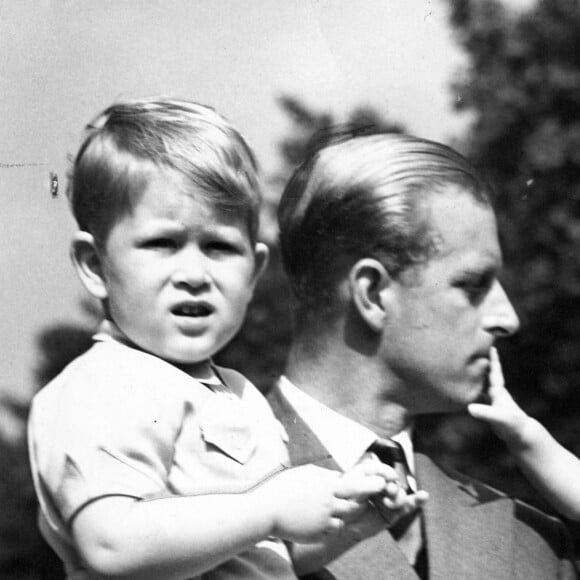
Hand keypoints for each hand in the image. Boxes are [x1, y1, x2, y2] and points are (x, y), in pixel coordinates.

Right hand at [260, 462, 388, 542]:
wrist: (267, 511)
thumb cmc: (284, 487)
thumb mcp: (304, 474)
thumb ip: (323, 475)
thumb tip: (337, 475)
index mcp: (326, 487)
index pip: (354, 485)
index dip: (368, 484)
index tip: (381, 481)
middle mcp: (329, 504)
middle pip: (356, 503)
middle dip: (367, 498)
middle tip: (377, 493)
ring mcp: (324, 521)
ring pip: (346, 517)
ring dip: (347, 511)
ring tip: (342, 504)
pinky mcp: (319, 534)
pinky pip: (333, 528)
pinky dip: (332, 522)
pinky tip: (322, 516)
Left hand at [338, 458, 427, 538]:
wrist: (343, 524)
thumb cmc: (343, 503)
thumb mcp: (350, 491)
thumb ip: (366, 485)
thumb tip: (384, 482)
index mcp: (367, 473)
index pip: (379, 468)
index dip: (385, 471)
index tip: (390, 477)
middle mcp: (380, 483)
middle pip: (392, 481)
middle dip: (392, 486)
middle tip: (389, 491)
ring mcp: (388, 497)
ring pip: (400, 494)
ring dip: (397, 498)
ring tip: (387, 502)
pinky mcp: (394, 512)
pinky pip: (408, 505)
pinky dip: (416, 501)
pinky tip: (424, 496)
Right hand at [468, 347, 530, 446]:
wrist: (522, 436)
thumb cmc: (513, 426)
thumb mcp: (498, 419)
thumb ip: (485, 413)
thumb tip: (469, 407)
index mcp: (499, 392)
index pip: (494, 372)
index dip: (493, 360)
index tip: (491, 346)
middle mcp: (496, 394)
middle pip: (487, 375)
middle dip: (482, 364)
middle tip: (474, 352)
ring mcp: (494, 401)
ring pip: (482, 385)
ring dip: (475, 377)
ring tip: (465, 368)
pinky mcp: (491, 409)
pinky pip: (479, 396)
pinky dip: (472, 391)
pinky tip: (464, 391)